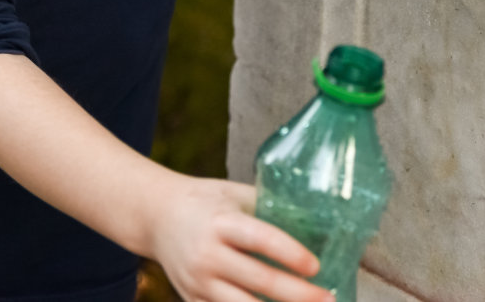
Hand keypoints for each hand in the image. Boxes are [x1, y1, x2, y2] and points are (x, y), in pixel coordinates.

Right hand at [148, 176, 330, 301]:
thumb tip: (317, 218)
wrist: (155, 216)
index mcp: (221, 221)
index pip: (260, 239)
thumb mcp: (233, 193)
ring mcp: (197, 282)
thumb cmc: (204, 201)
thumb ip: (267, 207)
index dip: (290, 254)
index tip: (315, 266)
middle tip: (328, 298)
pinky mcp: (191, 300)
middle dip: (299, 294)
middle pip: (259, 281)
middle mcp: (207, 253)